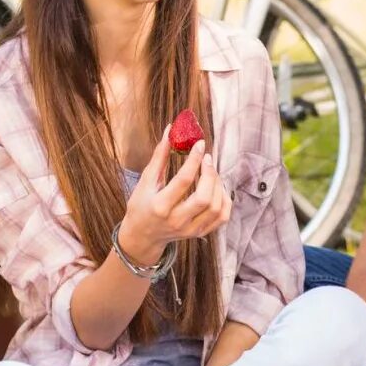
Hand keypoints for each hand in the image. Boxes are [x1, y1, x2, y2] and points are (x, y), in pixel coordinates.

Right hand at [121, 130, 232, 262]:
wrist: (143, 235)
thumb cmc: (142, 205)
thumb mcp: (145, 181)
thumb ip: (159, 157)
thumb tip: (170, 131)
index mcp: (160, 206)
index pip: (183, 181)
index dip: (194, 160)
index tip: (200, 144)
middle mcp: (177, 220)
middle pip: (204, 198)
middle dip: (210, 174)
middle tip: (207, 158)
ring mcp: (190, 230)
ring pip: (216, 207)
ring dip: (218, 184)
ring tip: (210, 171)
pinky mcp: (200, 233)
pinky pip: (222, 217)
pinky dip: (224, 199)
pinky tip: (216, 188)